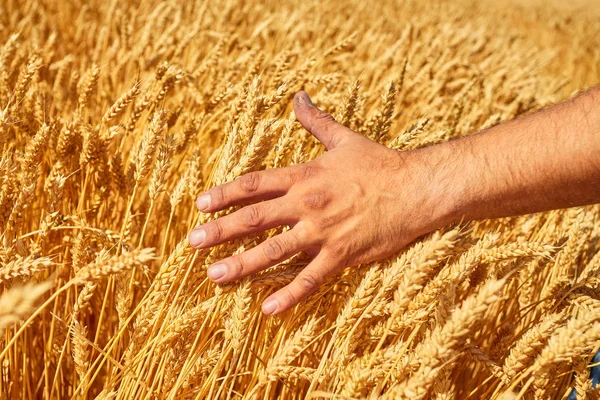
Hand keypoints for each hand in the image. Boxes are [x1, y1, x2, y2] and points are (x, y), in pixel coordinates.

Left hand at [188, 91, 451, 314]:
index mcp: (305, 176)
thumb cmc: (380, 163)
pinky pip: (311, 278)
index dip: (226, 194)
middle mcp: (307, 203)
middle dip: (221, 230)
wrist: (417, 188)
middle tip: (192, 242)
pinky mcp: (342, 254)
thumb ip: (316, 120)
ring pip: (274, 250)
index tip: (202, 204)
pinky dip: (289, 294)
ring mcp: (323, 231)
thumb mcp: (344, 138)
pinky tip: (267, 308)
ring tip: (214, 275)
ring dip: (242, 264)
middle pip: (255, 218)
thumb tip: (298, 96)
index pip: (255, 185)